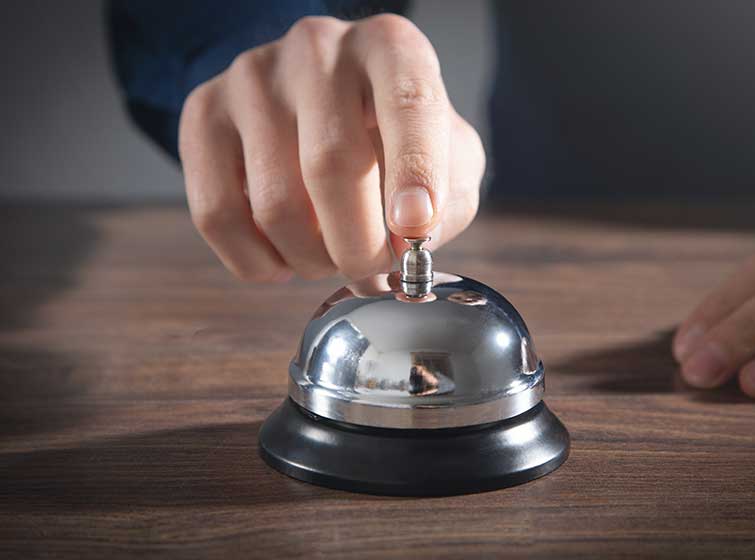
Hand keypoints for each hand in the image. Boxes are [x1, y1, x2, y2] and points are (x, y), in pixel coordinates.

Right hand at [178, 15, 484, 281]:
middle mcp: (318, 49)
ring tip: (330, 256)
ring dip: (310, 259)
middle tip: (372, 270)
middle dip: (359, 244)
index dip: (415, 171)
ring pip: (274, 204)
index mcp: (390, 48)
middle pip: (331, 165)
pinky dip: (257, 261)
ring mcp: (253, 78)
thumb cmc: (393, 140)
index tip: (416, 229)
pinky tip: (284, 257)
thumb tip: (407, 244)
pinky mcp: (203, 113)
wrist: (322, 112)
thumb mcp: (448, 159)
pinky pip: (216, 214)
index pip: (409, 102)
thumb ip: (447, 201)